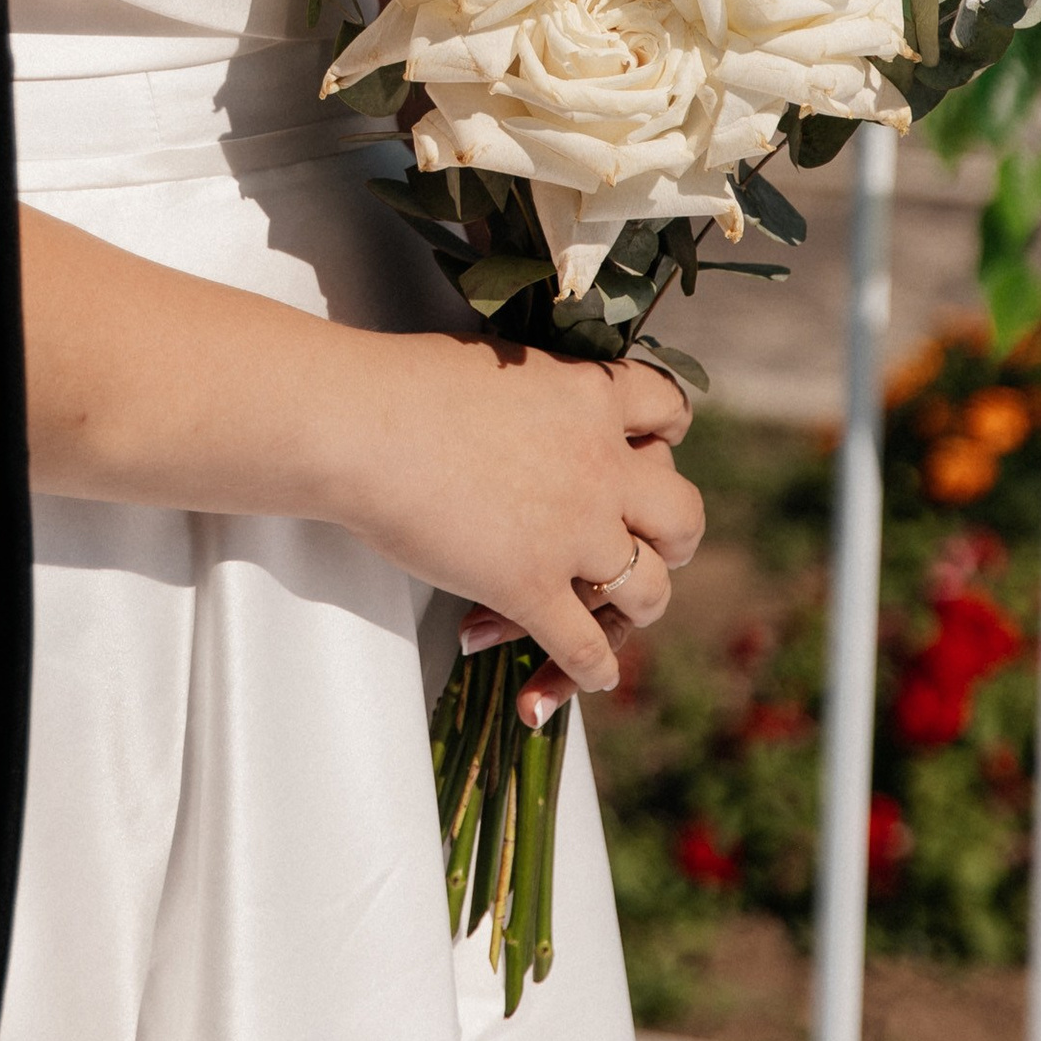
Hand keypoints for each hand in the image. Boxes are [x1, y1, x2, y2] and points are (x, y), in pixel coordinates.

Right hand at [329, 340, 701, 708]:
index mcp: (590, 395)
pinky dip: (590, 670)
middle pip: (682, 513)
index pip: (669, 411)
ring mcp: (573, 532)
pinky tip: (589, 676)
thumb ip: (539, 395)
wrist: (359, 424)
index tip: (652, 452)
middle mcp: (601, 465)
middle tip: (659, 546)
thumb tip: (533, 409)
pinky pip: (587, 648)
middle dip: (675, 537)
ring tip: (624, 614)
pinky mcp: (532, 588)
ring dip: (638, 605)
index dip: (666, 438)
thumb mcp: (500, 364)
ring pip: (649, 589)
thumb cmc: (404, 382)